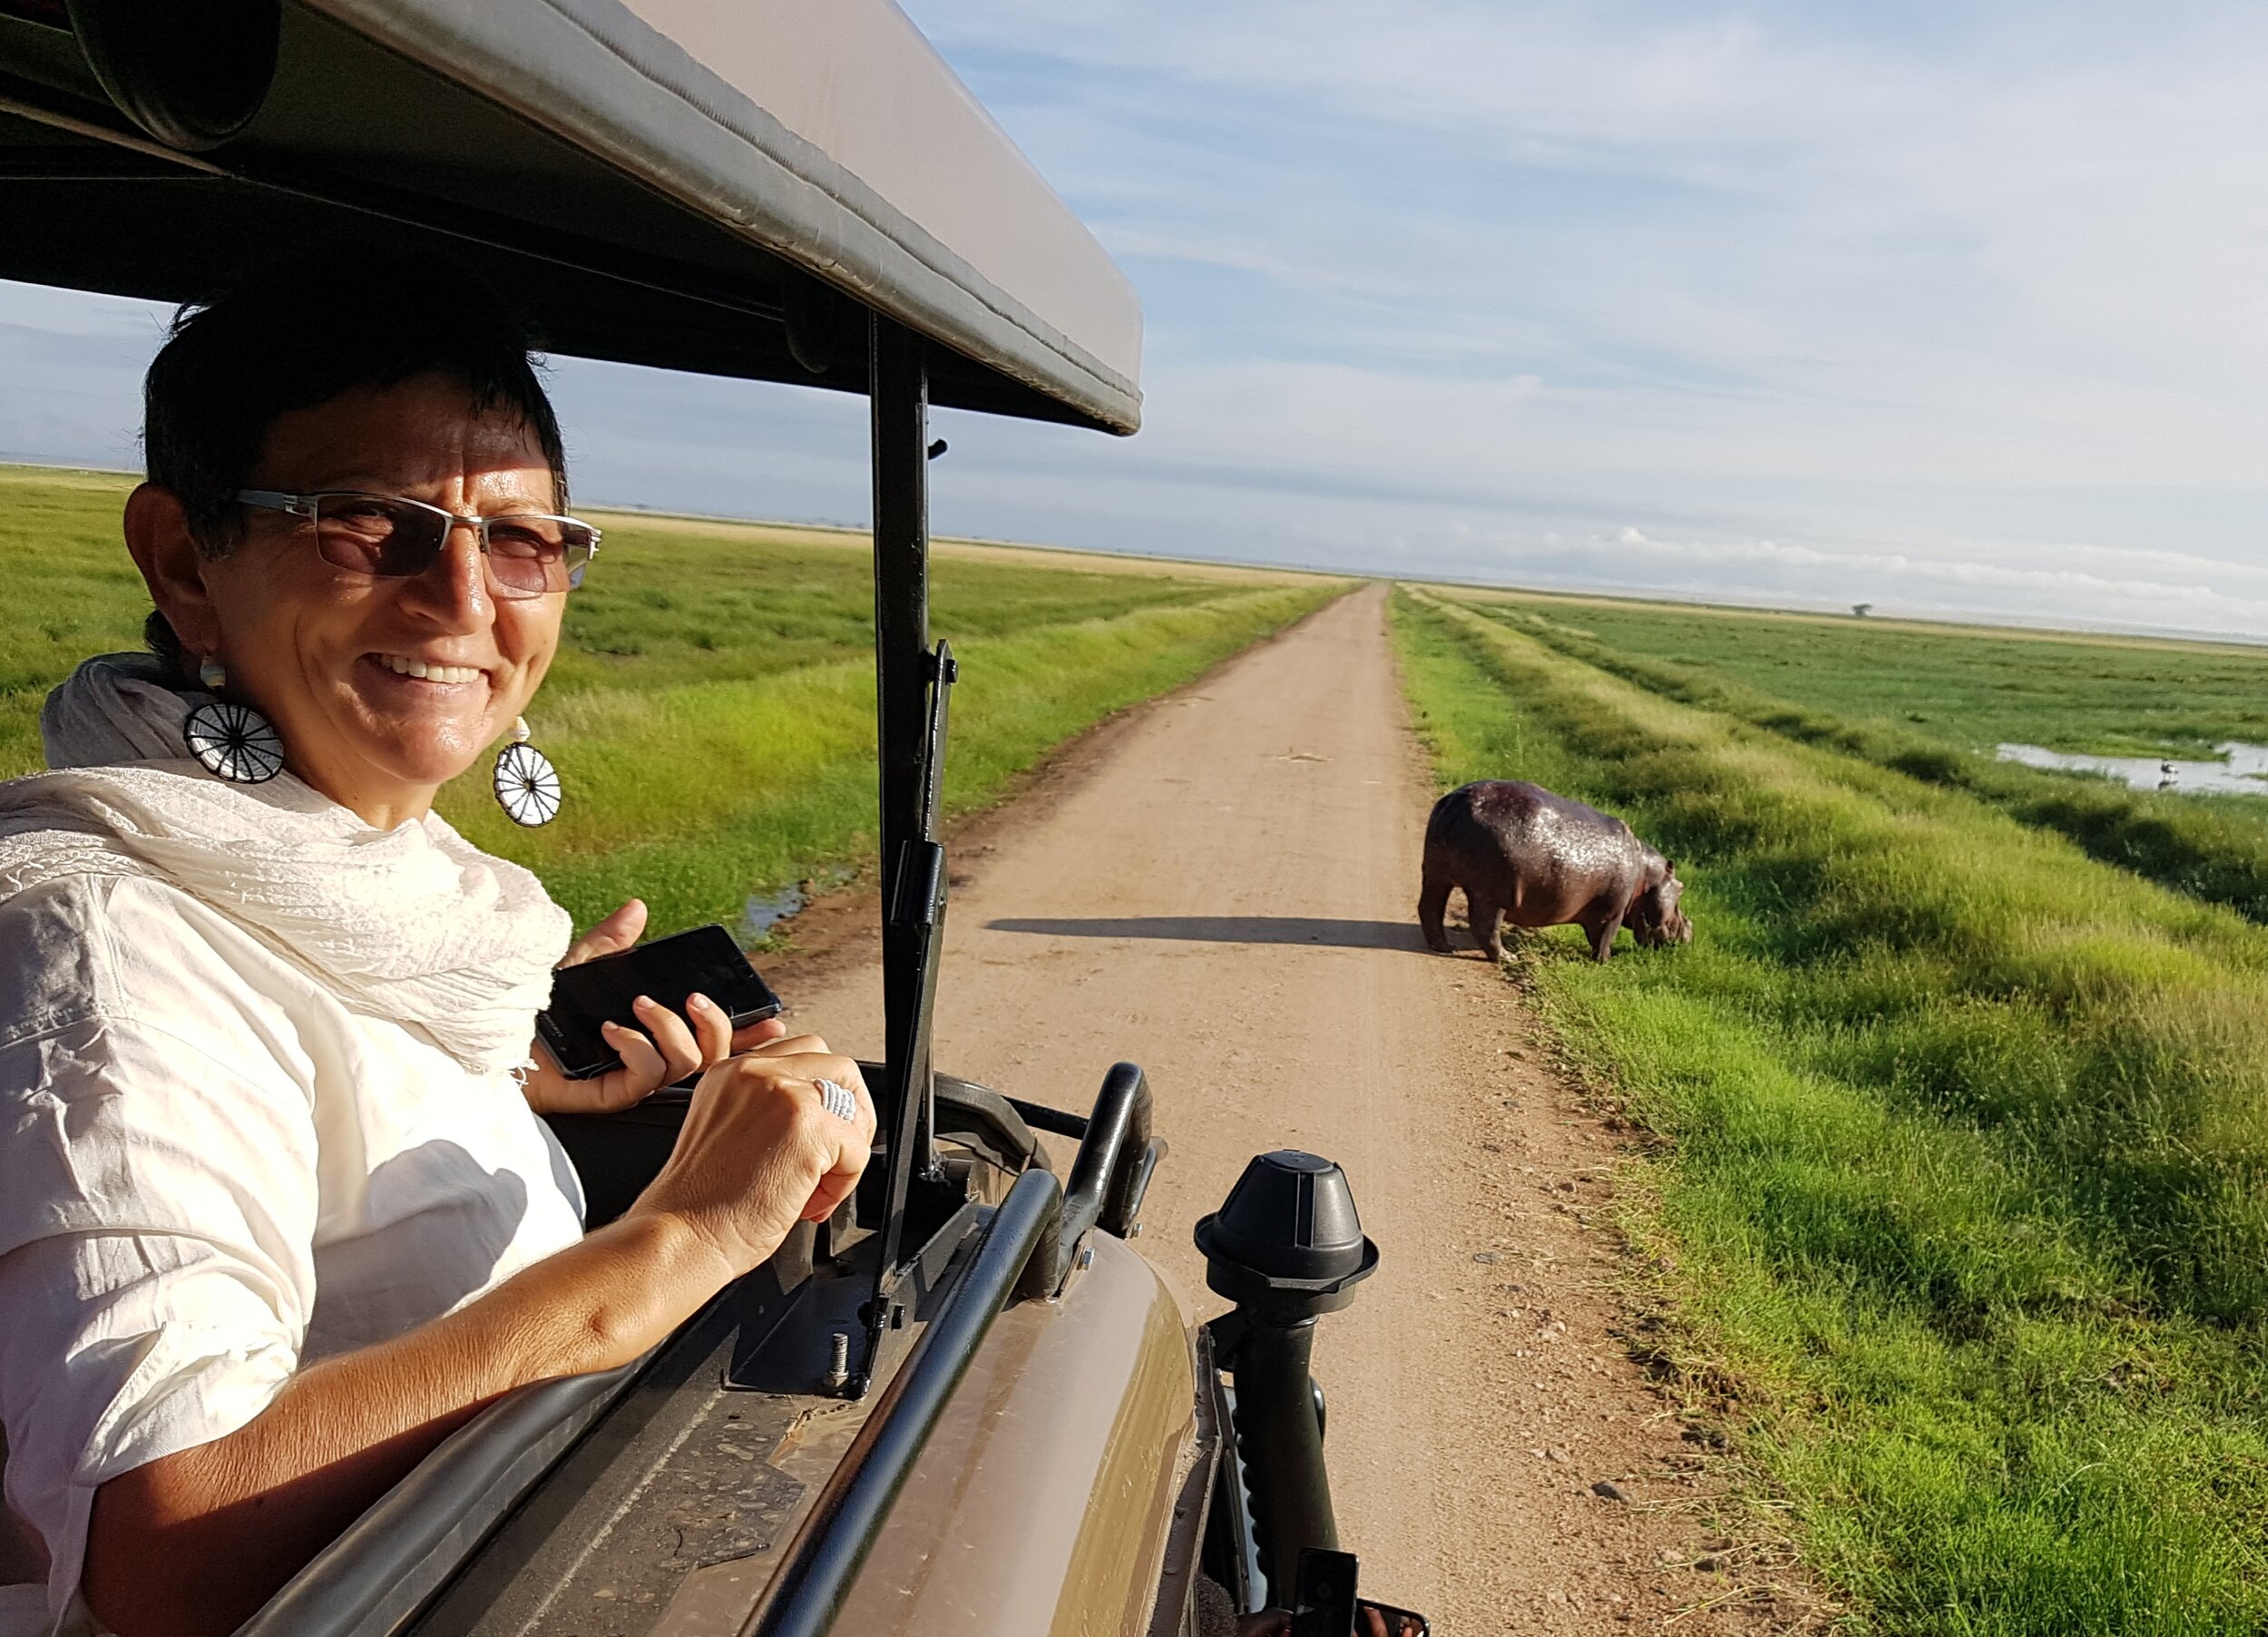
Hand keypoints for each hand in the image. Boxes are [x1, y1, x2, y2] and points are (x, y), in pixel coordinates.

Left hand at [518, 899, 786, 1115]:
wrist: (490, 1042)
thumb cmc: (530, 1013)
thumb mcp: (575, 968)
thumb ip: (609, 943)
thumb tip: (637, 908)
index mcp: (652, 1034)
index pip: (710, 1038)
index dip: (746, 1033)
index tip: (773, 1019)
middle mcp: (649, 1059)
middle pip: (713, 1057)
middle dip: (720, 1027)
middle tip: (699, 1000)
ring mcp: (632, 1079)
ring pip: (686, 1066)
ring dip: (672, 1030)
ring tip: (642, 1005)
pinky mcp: (611, 1093)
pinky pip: (646, 1076)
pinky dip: (637, 1046)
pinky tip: (612, 1030)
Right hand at [626, 1036, 876, 1275]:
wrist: (682, 1236)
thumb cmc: (700, 1204)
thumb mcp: (728, 1131)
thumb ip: (766, 1110)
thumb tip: (821, 1115)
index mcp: (733, 1071)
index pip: (802, 1054)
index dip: (820, 1097)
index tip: (816, 1136)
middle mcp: (756, 1073)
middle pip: (837, 1066)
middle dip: (849, 1112)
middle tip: (835, 1156)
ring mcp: (784, 1095)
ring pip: (852, 1103)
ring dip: (848, 1146)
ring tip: (819, 1184)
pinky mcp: (807, 1128)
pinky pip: (858, 1148)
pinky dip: (844, 1182)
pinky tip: (810, 1202)